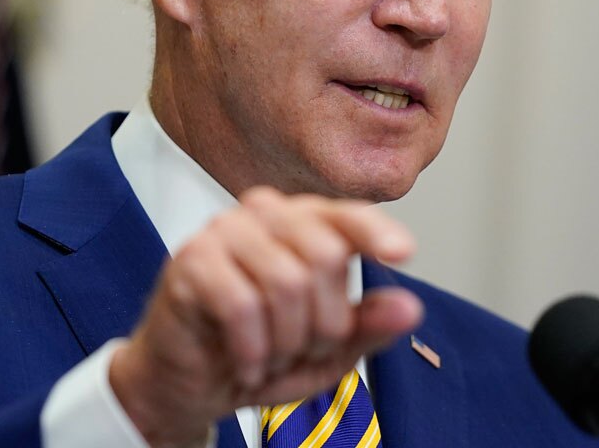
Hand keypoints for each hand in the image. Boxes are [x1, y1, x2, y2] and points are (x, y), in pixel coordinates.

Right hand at [108, 186, 422, 447]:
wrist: (188, 384)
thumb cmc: (258, 353)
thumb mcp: (327, 351)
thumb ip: (367, 326)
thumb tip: (410, 307)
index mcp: (301, 222)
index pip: (346, 216)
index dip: (375, 232)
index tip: (403, 253)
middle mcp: (263, 214)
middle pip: (323, 256)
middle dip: (324, 323)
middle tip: (301, 349)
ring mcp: (223, 232)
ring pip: (285, 282)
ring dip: (286, 341)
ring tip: (271, 357)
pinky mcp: (190, 261)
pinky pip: (242, 305)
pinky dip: (253, 350)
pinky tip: (247, 364)